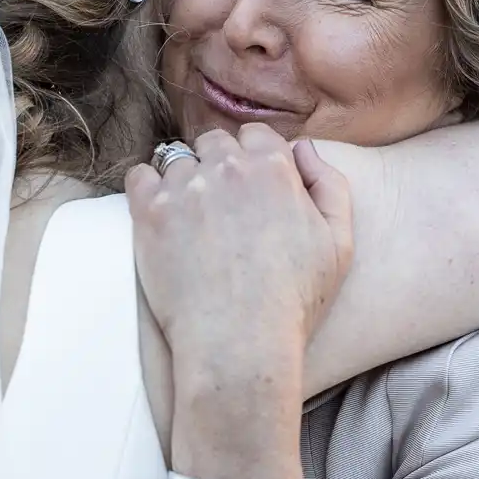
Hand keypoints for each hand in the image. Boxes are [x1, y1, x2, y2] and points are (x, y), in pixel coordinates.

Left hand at [125, 125, 353, 374]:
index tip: (249, 189)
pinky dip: (147, 189)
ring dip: (184, 180)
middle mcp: (227, 168)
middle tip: (220, 208)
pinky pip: (139, 177)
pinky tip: (161, 217)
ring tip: (190, 220)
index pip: (255, 135)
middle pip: (214, 143)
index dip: (253, 159)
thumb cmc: (294, 302)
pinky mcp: (149, 212)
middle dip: (217, 166)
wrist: (239, 343)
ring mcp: (185, 187)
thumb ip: (329, 185)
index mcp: (274, 168)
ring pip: (177, 159)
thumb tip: (303, 148)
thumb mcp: (339, 244)